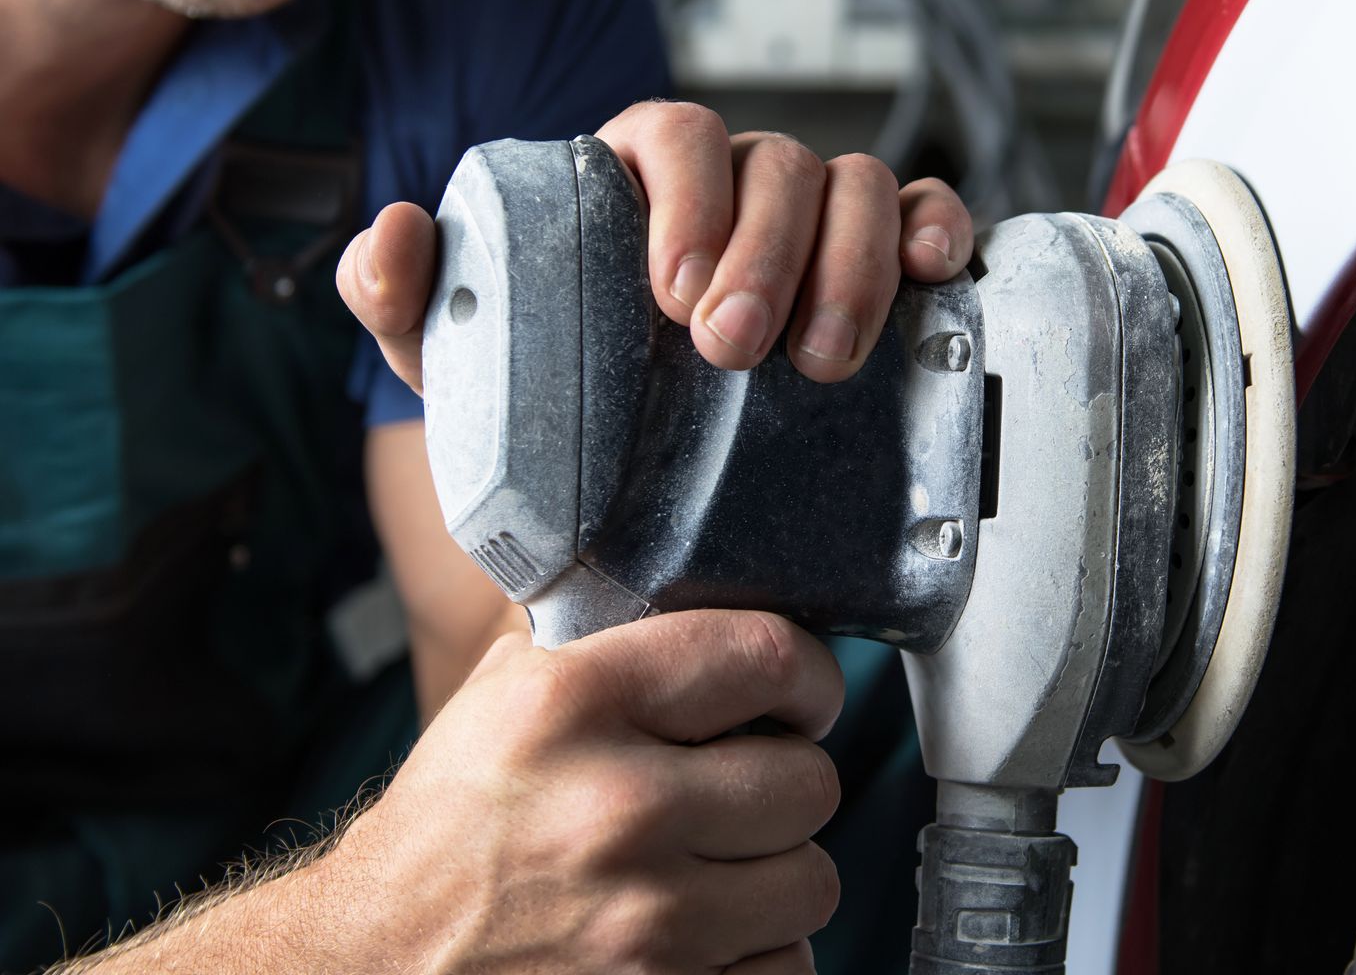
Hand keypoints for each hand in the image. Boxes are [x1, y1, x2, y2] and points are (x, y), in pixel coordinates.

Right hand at [314, 610, 844, 972]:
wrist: (370, 968)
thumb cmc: (444, 834)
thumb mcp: (500, 699)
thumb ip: (601, 642)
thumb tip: (699, 593)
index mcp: (574, 706)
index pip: (766, 655)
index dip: (808, 676)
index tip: (801, 696)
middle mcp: (616, 809)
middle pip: (809, 780)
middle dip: (785, 785)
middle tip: (744, 792)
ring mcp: (644, 922)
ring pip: (810, 881)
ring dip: (775, 877)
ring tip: (719, 868)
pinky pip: (786, 967)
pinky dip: (755, 956)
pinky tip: (702, 936)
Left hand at [338, 101, 975, 386]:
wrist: (626, 538)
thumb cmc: (550, 432)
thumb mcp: (464, 377)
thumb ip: (407, 302)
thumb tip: (394, 234)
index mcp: (636, 187)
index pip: (675, 136)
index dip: (689, 196)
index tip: (675, 293)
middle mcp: (733, 194)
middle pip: (776, 162)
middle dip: (766, 251)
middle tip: (734, 351)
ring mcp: (813, 230)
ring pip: (858, 186)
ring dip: (851, 265)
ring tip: (822, 362)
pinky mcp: (880, 273)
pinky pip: (926, 215)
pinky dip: (937, 228)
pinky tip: (931, 272)